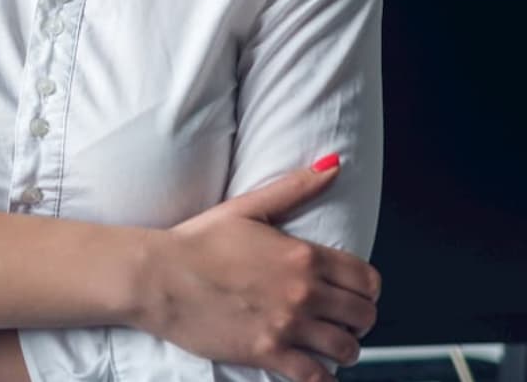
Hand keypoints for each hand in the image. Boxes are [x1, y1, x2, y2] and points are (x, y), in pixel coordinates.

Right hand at [134, 160, 381, 381]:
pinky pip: (315, 377)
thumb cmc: (197, 241)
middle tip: (345, 322)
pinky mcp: (268, 352)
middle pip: (363, 315)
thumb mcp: (248, 208)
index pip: (365, 278)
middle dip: (359, 320)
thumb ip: (295, 188)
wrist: (158, 276)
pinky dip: (323, 379)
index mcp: (303, 254)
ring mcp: (287, 324)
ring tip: (333, 348)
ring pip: (345, 348)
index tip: (358, 294)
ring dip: (345, 350)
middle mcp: (303, 291)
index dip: (368, 290)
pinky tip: (318, 374)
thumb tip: (333, 165)